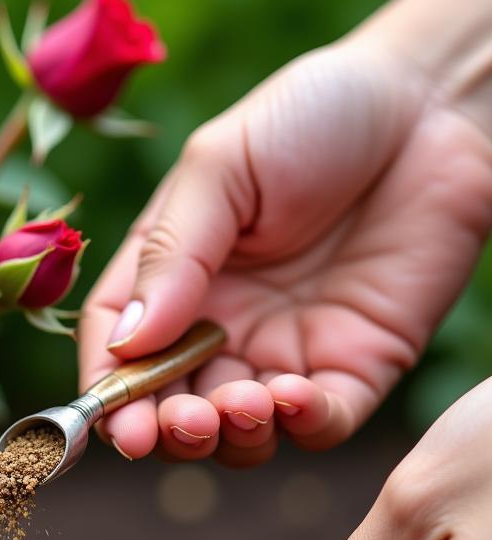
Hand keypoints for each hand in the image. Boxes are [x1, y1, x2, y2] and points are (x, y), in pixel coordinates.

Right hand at [79, 35, 491, 464]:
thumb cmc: (310, 115)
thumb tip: (126, 343)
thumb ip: (172, 256)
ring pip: (240, 432)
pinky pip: (321, 422)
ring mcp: (284, 352)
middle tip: (180, 423)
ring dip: (230, 438)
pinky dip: (302, 426)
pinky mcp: (354, 365)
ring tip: (240, 405)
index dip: (109, 395)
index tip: (116, 422)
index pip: (117, 355)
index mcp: (168, 281)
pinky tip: (294, 398)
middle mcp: (217, 328)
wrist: (430, 101)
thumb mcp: (219, 167)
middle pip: (171, 407)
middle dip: (167, 432)